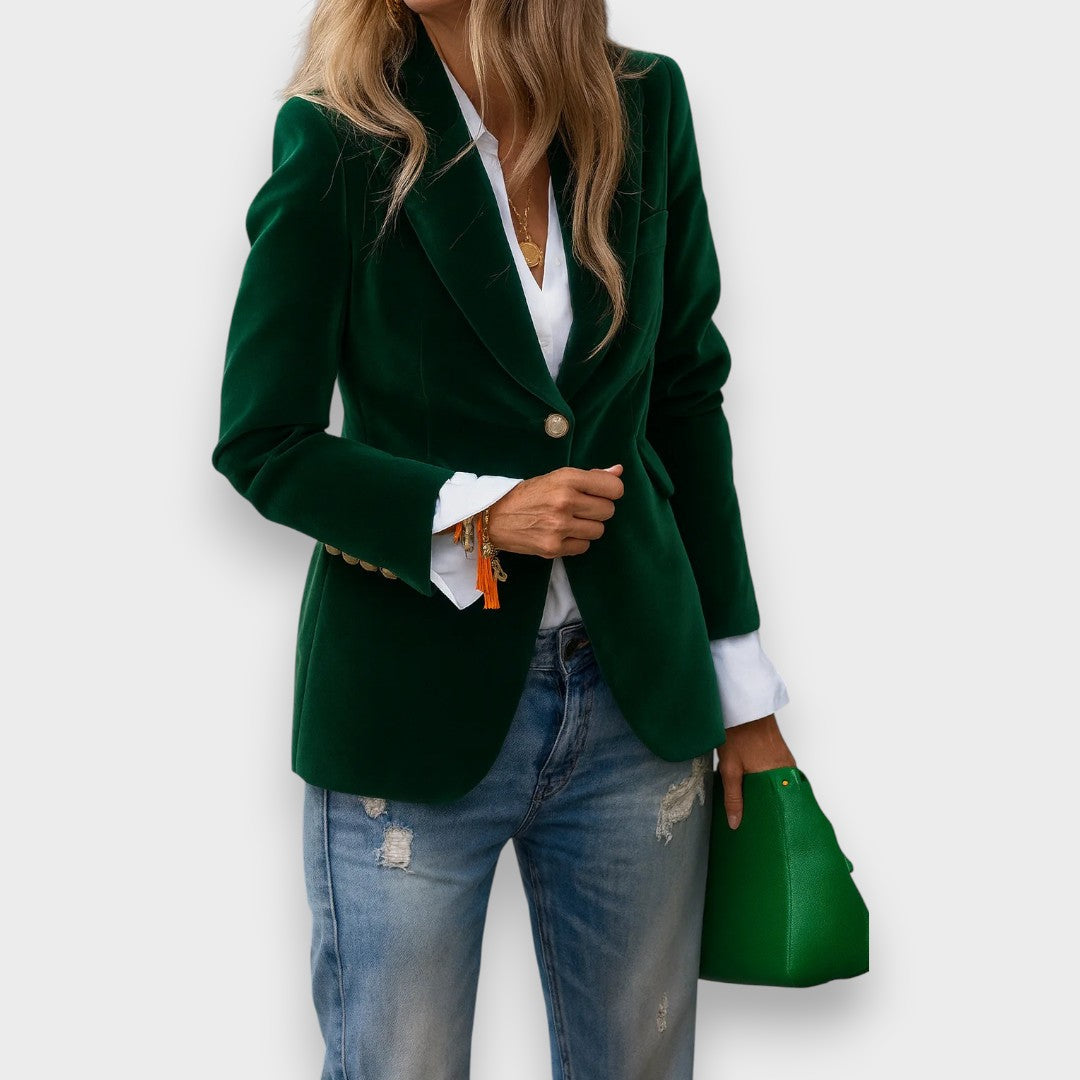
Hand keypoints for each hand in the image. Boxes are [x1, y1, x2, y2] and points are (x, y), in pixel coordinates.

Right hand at [485, 464, 623, 557]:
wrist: (493, 517)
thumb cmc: (527, 495)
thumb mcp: (556, 478)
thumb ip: (589, 476)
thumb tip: (618, 471)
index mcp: (567, 479)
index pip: (613, 487)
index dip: (611, 491)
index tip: (601, 493)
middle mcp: (565, 502)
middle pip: (608, 510)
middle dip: (598, 510)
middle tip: (580, 508)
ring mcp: (559, 527)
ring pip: (598, 530)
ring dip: (588, 527)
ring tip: (570, 521)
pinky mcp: (553, 548)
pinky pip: (584, 546)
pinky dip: (577, 542)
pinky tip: (562, 534)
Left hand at [716, 714, 796, 829]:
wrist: (743, 704)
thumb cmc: (737, 733)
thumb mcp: (730, 769)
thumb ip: (733, 797)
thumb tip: (735, 823)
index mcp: (777, 776)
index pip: (779, 807)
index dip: (768, 819)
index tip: (761, 832)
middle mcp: (786, 769)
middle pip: (778, 797)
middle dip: (765, 808)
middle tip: (754, 824)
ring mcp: (784, 760)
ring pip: (776, 785)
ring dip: (764, 794)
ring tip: (751, 808)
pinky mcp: (780, 753)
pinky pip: (775, 774)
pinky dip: (765, 781)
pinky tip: (752, 786)